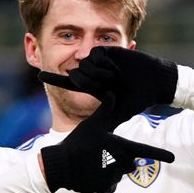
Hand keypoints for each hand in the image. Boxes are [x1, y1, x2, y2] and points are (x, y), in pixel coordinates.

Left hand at [39, 46, 177, 129]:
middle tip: (104, 86)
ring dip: (97, 74)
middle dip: (88, 82)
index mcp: (94, 87)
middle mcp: (95, 73)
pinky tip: (114, 68)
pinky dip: (102, 64)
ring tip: (113, 78)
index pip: (70, 83)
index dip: (54, 78)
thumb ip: (103, 123)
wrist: (154, 83)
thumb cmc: (137, 100)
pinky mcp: (108, 51)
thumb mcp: (118, 115)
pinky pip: (95, 55)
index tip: (39, 75)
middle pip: (77, 75)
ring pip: (84, 65)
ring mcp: (101, 62)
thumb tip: (91, 141)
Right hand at [40, 92, 174, 192]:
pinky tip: (92, 174)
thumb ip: (105, 110)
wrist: (61, 165)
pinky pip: (109, 185)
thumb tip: (113, 93)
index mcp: (122, 147)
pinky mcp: (103, 187)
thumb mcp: (92, 124)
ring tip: (94, 163)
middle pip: (130, 163)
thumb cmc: (78, 142)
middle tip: (103, 154)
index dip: (161, 154)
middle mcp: (121, 164)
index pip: (146, 150)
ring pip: (119, 174)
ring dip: (112, 169)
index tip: (173, 158)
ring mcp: (113, 177)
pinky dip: (103, 181)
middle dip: (122, 159)